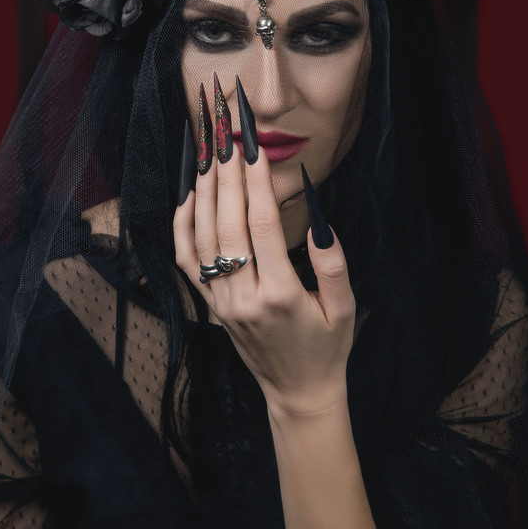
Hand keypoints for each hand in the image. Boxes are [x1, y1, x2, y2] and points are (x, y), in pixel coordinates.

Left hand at [173, 140, 355, 419]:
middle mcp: (243, 296)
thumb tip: (319, 219)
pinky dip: (183, 225)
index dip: (257, 183)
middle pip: (228, 223)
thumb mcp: (343, 308)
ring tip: (209, 154)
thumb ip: (333, 263)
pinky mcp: (209, 305)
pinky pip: (186, 260)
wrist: (296, 392)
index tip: (255, 148)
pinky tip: (189, 196)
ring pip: (203, 237)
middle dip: (227, 174)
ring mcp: (220, 302)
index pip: (263, 226)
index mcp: (280, 294)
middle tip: (227, 136)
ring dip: (205, 192)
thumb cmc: (326, 347)